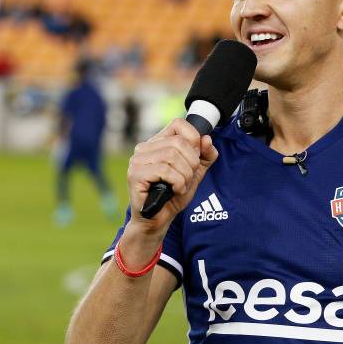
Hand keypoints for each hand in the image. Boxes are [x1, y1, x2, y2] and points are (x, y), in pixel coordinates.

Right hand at [126, 118, 217, 237]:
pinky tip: (175, 190)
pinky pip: (164, 170)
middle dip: (192, 163)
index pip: (178, 124)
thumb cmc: (173, 195)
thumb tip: (207, 139)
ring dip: (185, 175)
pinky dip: (177, 182)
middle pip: (179, 142)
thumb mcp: (195, 173)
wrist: (158, 220)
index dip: (193, 138)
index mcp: (158, 142)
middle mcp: (145, 148)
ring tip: (181, 186)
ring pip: (172, 155)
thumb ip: (205, 156)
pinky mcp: (135, 174)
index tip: (196, 157)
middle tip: (188, 178)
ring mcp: (137, 160)